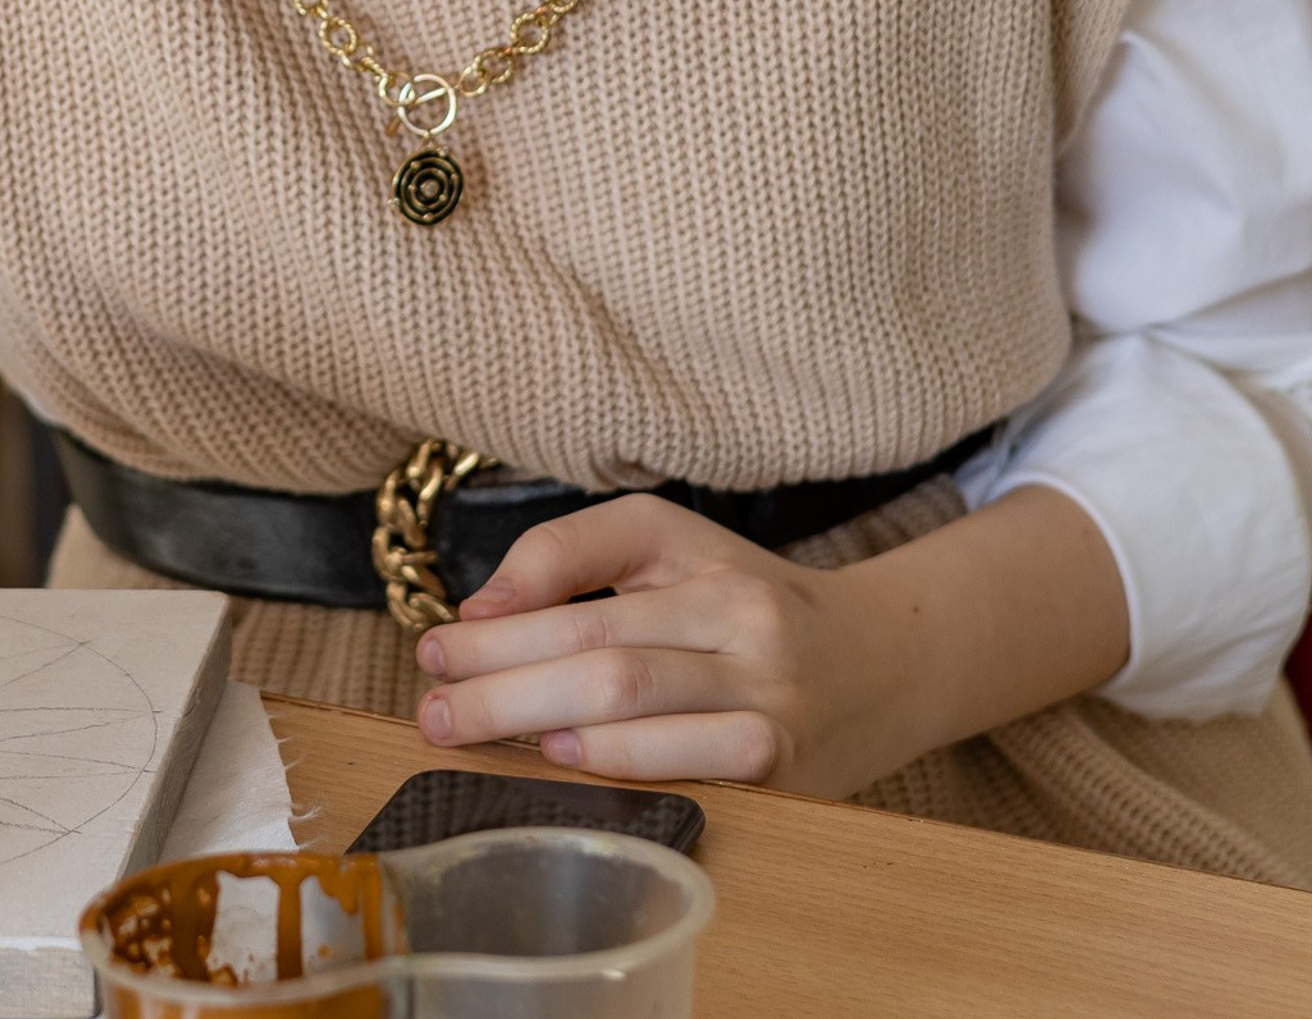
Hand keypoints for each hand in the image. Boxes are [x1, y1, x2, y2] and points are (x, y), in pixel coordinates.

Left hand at [413, 484, 1130, 798]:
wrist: (881, 664)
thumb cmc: (749, 602)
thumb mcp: (671, 546)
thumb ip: (573, 556)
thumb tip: (482, 609)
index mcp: (701, 557)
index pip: (584, 576)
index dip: (502, 609)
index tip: (436, 643)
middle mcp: (741, 619)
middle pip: (599, 644)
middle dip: (498, 676)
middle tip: (430, 702)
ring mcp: (769, 694)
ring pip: (637, 698)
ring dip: (539, 717)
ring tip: (468, 728)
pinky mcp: (789, 766)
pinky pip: (698, 763)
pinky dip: (625, 762)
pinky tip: (567, 761)